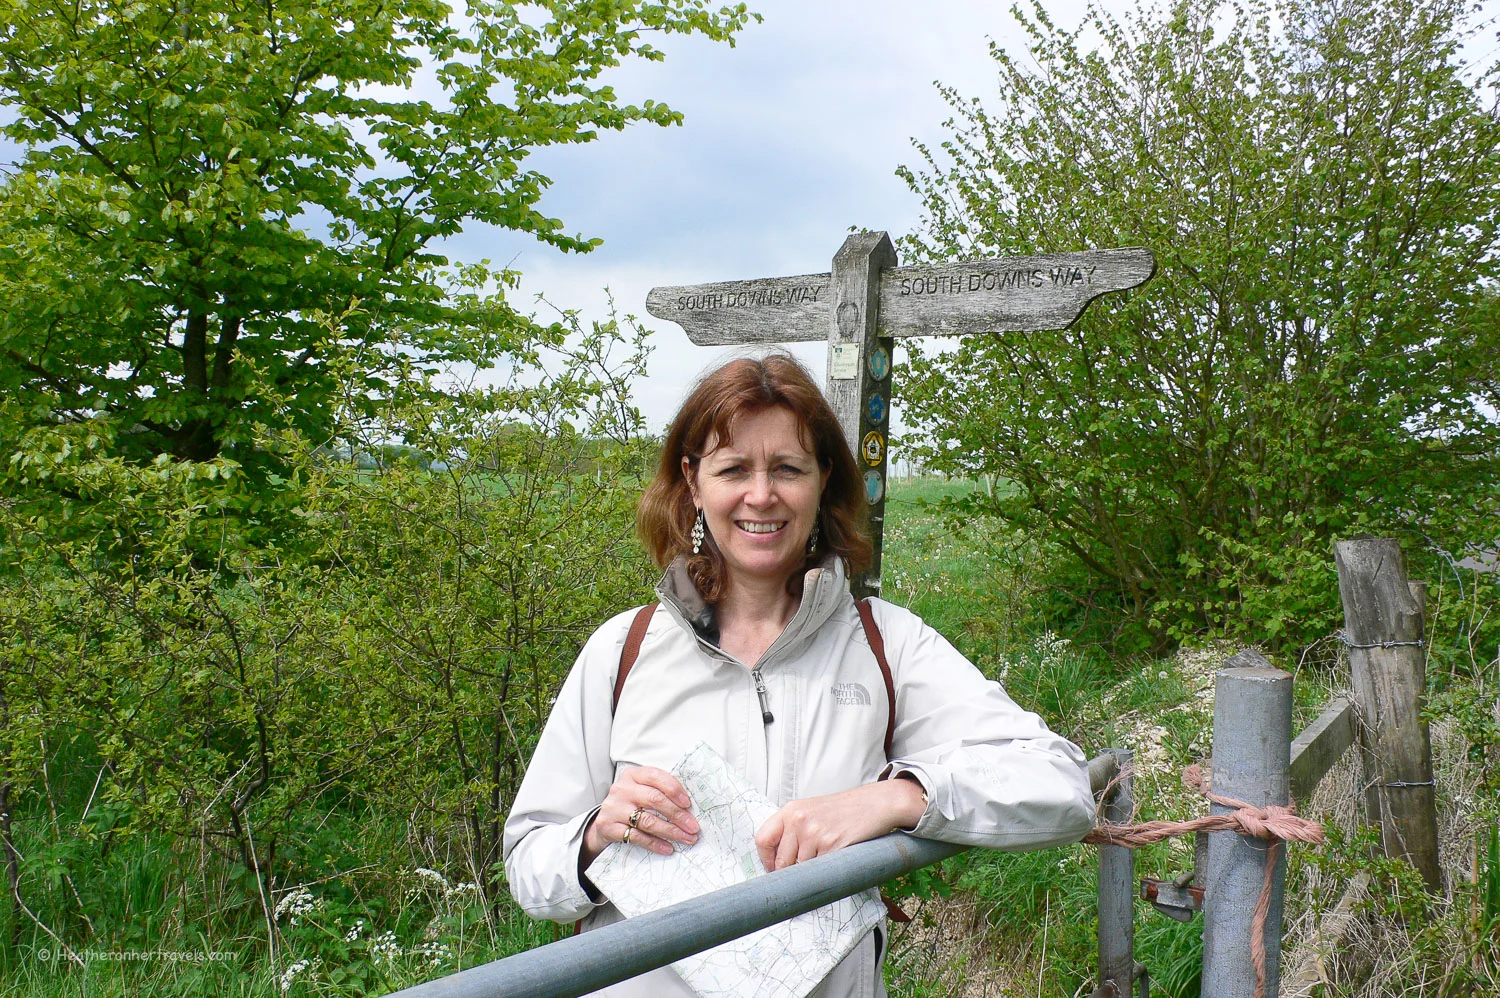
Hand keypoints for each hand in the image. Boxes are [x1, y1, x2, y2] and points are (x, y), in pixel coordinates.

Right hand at [582, 766, 699, 864]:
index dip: (674, 789)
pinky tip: (668, 848)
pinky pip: (636, 837)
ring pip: (647, 820)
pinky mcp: (608, 827)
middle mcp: (621, 789)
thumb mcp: (642, 791)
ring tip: (687, 839)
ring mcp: (614, 808)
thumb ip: (660, 792)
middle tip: (693, 827)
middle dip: (678, 815)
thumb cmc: (631, 804)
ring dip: (671, 831)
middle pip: (654, 799)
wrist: (605, 822)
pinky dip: (655, 843)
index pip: (656, 777)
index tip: (688, 804)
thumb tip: (689, 807)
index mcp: (633, 775)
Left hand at [755, 777, 926, 871]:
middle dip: (790, 873)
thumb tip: (776, 862)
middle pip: (781, 862)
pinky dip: (827, 872)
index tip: (773, 869)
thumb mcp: (812, 810)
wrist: (876, 803)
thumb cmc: (844, 809)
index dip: (766, 860)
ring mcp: (815, 834)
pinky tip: (836, 860)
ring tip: (826, 860)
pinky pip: (820, 871)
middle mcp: (800, 820)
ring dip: (812, 873)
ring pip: (801, 870)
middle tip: (803, 874)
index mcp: (791, 810)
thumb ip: (793, 829)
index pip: (762, 839)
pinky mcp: (832, 846)